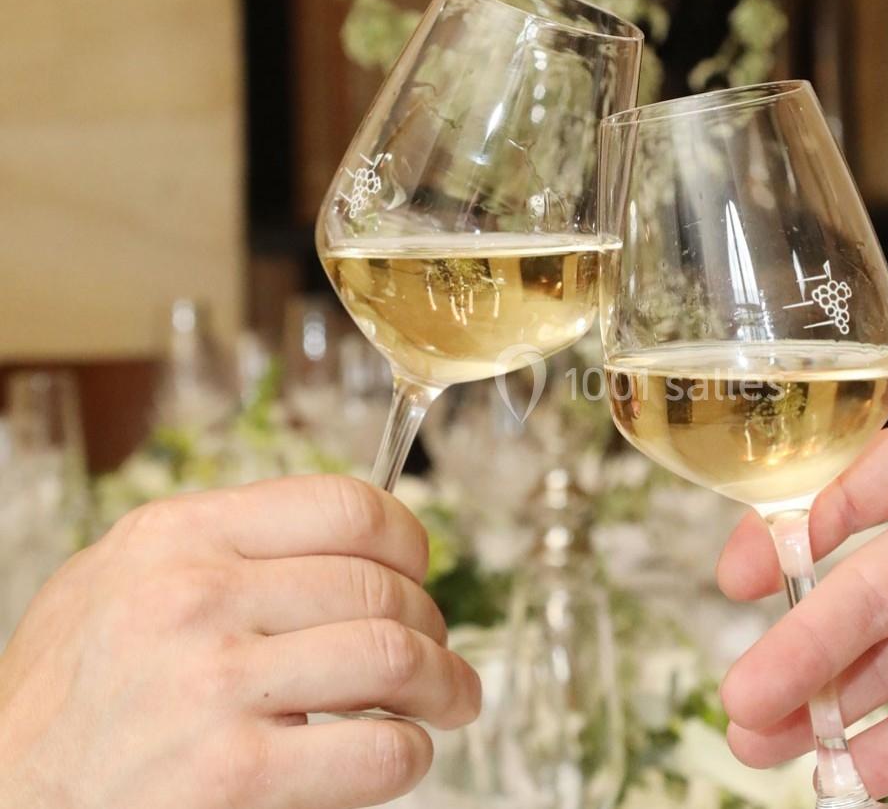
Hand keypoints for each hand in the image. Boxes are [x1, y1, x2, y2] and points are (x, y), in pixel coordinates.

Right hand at [0, 475, 480, 808]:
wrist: (3, 803)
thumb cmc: (62, 705)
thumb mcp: (109, 587)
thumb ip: (208, 551)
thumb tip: (324, 540)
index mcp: (173, 537)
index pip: (344, 505)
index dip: (408, 540)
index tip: (418, 571)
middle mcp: (193, 597)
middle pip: (381, 586)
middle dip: (432, 624)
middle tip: (437, 657)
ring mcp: (211, 686)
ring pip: (395, 656)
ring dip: (444, 684)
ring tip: (448, 702)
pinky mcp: (232, 777)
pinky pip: (378, 751)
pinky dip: (410, 755)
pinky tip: (397, 756)